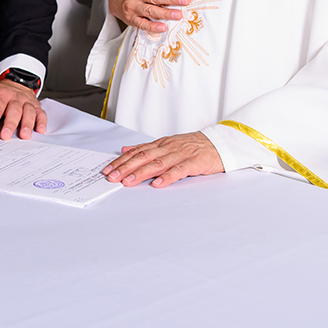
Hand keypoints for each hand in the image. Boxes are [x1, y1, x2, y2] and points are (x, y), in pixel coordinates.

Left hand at [0, 79, 46, 140]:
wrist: (16, 82)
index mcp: (0, 95)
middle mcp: (15, 98)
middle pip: (13, 110)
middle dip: (10, 123)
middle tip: (6, 136)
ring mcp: (27, 102)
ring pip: (28, 112)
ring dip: (27, 123)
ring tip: (24, 135)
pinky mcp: (36, 106)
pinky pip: (41, 113)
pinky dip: (42, 122)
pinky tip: (40, 130)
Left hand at [102, 132, 223, 187]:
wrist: (220, 143)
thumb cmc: (193, 146)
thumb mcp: (168, 144)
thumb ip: (146, 148)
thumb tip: (125, 149)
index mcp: (161, 144)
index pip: (137, 152)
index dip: (121, 161)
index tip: (108, 170)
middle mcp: (168, 147)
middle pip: (143, 157)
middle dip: (125, 167)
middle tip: (112, 177)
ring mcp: (181, 154)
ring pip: (158, 163)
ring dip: (141, 173)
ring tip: (128, 182)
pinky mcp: (194, 163)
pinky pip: (179, 170)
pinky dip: (167, 177)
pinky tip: (158, 184)